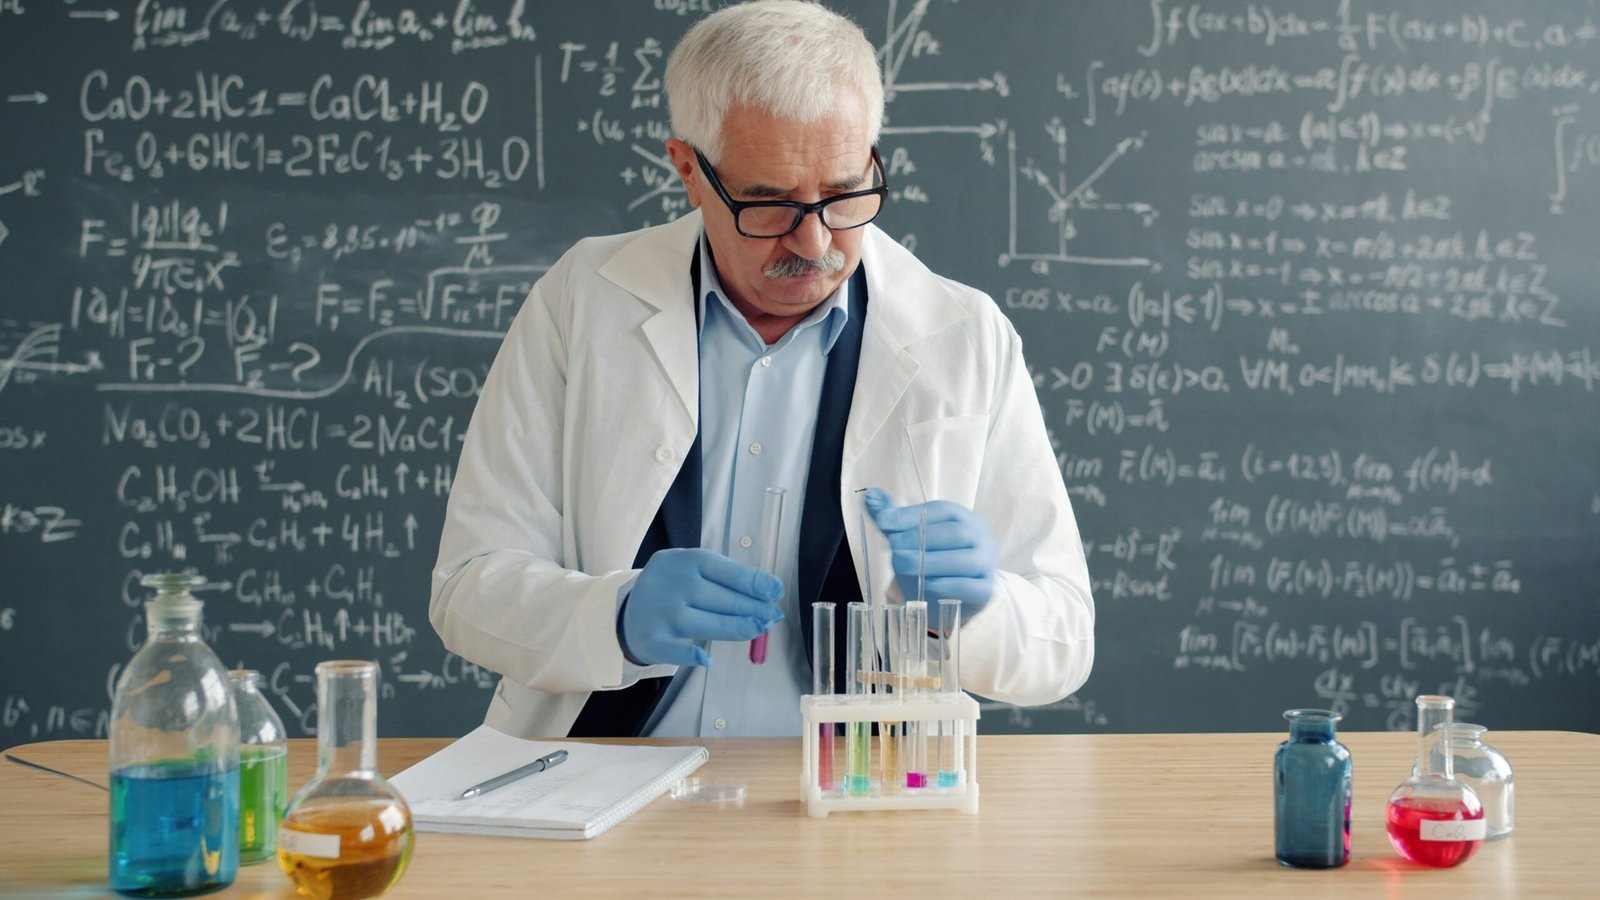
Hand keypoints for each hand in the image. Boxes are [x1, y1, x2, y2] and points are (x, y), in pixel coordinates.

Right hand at [620, 548, 783, 666]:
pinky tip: (708, 658)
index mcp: (683, 561)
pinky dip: (690, 656)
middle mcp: (670, 584)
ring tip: (759, 629)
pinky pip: (673, 650)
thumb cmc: (673, 588)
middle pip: (719, 598)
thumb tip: (767, 592)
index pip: (724, 571)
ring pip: (703, 624)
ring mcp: (659, 613)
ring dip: (735, 628)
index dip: (753, 582)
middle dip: (751, 608)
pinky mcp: (650, 639)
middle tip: (773, 615)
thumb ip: (725, 579)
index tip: (775, 591)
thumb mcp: (693, 571)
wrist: (626, 611)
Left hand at [863, 488, 996, 616]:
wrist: (954, 594)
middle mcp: (979, 537)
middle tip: (893, 549)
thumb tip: (870, 495)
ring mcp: (986, 564)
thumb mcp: (911, 536)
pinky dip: (949, 585)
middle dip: (921, 539)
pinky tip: (927, 584)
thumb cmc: (932, 559)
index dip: (911, 515)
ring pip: (966, 560)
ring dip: (931, 562)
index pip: (941, 510)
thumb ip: (893, 517)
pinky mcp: (985, 590)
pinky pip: (972, 587)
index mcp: (963, 518)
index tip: (884, 521)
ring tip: (903, 565)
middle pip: (956, 532)